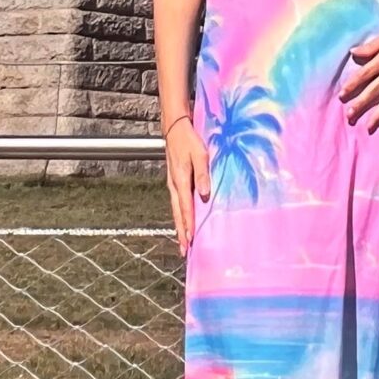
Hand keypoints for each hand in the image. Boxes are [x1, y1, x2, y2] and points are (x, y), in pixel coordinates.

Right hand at [164, 116, 211, 255]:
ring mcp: (172, 183)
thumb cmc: (188, 140)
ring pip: (175, 210)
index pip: (186, 207)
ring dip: (179, 226)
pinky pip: (176, 202)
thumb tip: (205, 194)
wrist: (174, 128)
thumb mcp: (200, 154)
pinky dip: (179, 215)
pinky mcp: (174, 181)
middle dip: (181, 232)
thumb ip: (203, 174)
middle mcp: (174, 185)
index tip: (191, 239)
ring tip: (183, 241)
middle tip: (184, 250)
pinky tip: (183, 220)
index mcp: (181, 180)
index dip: (189, 224)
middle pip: (177, 213)